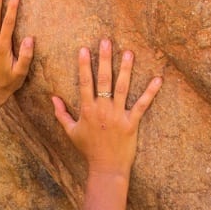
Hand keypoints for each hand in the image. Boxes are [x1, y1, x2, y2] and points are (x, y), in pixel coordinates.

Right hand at [52, 39, 161, 177]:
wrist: (106, 168)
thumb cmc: (88, 150)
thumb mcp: (71, 131)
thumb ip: (61, 113)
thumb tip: (52, 97)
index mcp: (87, 110)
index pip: (85, 83)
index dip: (84, 65)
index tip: (84, 49)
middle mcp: (102, 109)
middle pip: (103, 80)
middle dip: (105, 59)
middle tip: (106, 41)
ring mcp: (117, 116)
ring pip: (123, 88)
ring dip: (126, 69)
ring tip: (128, 52)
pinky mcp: (132, 123)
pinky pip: (142, 105)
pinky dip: (150, 92)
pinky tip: (158, 79)